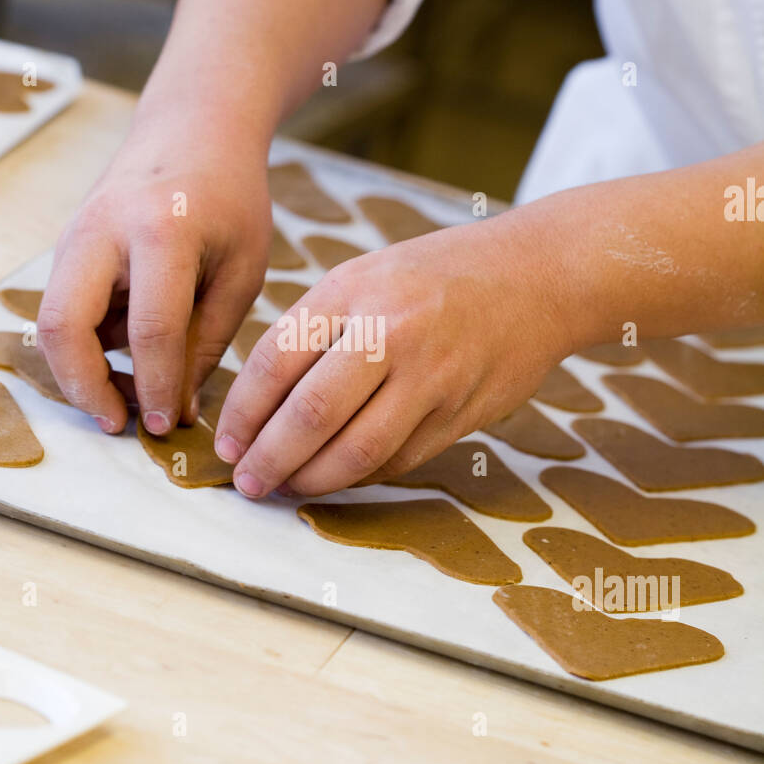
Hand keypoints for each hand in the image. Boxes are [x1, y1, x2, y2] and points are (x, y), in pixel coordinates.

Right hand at [38, 127, 270, 434]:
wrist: (194, 129)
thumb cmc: (231, 200)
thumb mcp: (242, 271)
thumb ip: (207, 342)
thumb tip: (175, 411)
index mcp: (162, 230)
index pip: (150, 329)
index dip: (155, 388)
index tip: (165, 426)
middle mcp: (102, 230)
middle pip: (62, 325)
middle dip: (83, 388)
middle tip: (118, 424)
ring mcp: (74, 236)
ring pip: (50, 322)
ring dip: (79, 373)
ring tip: (127, 402)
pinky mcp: (66, 249)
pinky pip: (62, 310)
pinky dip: (84, 349)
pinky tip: (124, 367)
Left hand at [214, 212, 575, 497]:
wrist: (537, 275)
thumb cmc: (436, 276)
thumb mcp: (366, 276)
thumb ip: (316, 330)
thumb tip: (258, 404)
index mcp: (352, 291)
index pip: (276, 361)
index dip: (242, 412)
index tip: (225, 443)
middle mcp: (390, 332)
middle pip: (310, 414)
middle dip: (268, 459)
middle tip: (246, 482)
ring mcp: (430, 376)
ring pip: (356, 450)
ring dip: (311, 480)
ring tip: (286, 488)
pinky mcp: (460, 412)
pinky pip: (398, 459)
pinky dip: (360, 476)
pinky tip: (338, 478)